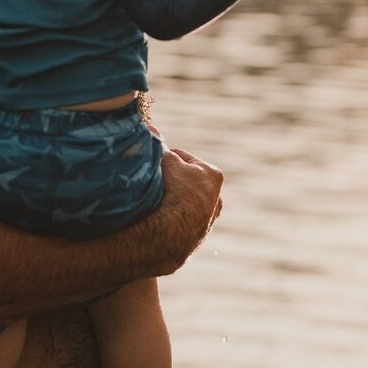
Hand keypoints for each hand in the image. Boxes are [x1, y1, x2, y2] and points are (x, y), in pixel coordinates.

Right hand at [153, 146, 223, 271]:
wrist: (171, 233)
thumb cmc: (172, 191)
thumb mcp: (165, 161)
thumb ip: (160, 145)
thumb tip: (151, 128)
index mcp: (213, 175)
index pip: (183, 159)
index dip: (165, 160)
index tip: (153, 165)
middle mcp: (216, 199)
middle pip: (187, 183)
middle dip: (172, 181)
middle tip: (153, 183)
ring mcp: (208, 221)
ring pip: (185, 204)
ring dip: (173, 203)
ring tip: (154, 203)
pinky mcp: (196, 240)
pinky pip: (180, 224)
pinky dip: (171, 221)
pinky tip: (157, 220)